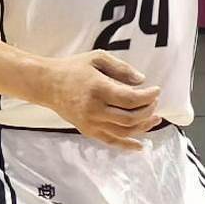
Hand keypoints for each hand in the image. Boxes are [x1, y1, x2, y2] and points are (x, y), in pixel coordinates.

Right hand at [40, 50, 163, 146]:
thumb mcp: (98, 58)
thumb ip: (121, 68)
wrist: (47, 84)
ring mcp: (90, 122)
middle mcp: (94, 109)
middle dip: (148, 111)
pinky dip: (126, 145)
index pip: (130, 99)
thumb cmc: (73, 68)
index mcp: (98, 89)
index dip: (148, 97)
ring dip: (142, 127)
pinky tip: (140, 145)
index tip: (157, 90)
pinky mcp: (87, 130)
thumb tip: (141, 80)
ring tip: (155, 119)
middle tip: (155, 102)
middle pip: (129, 117)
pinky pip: (110, 141)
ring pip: (123, 131)